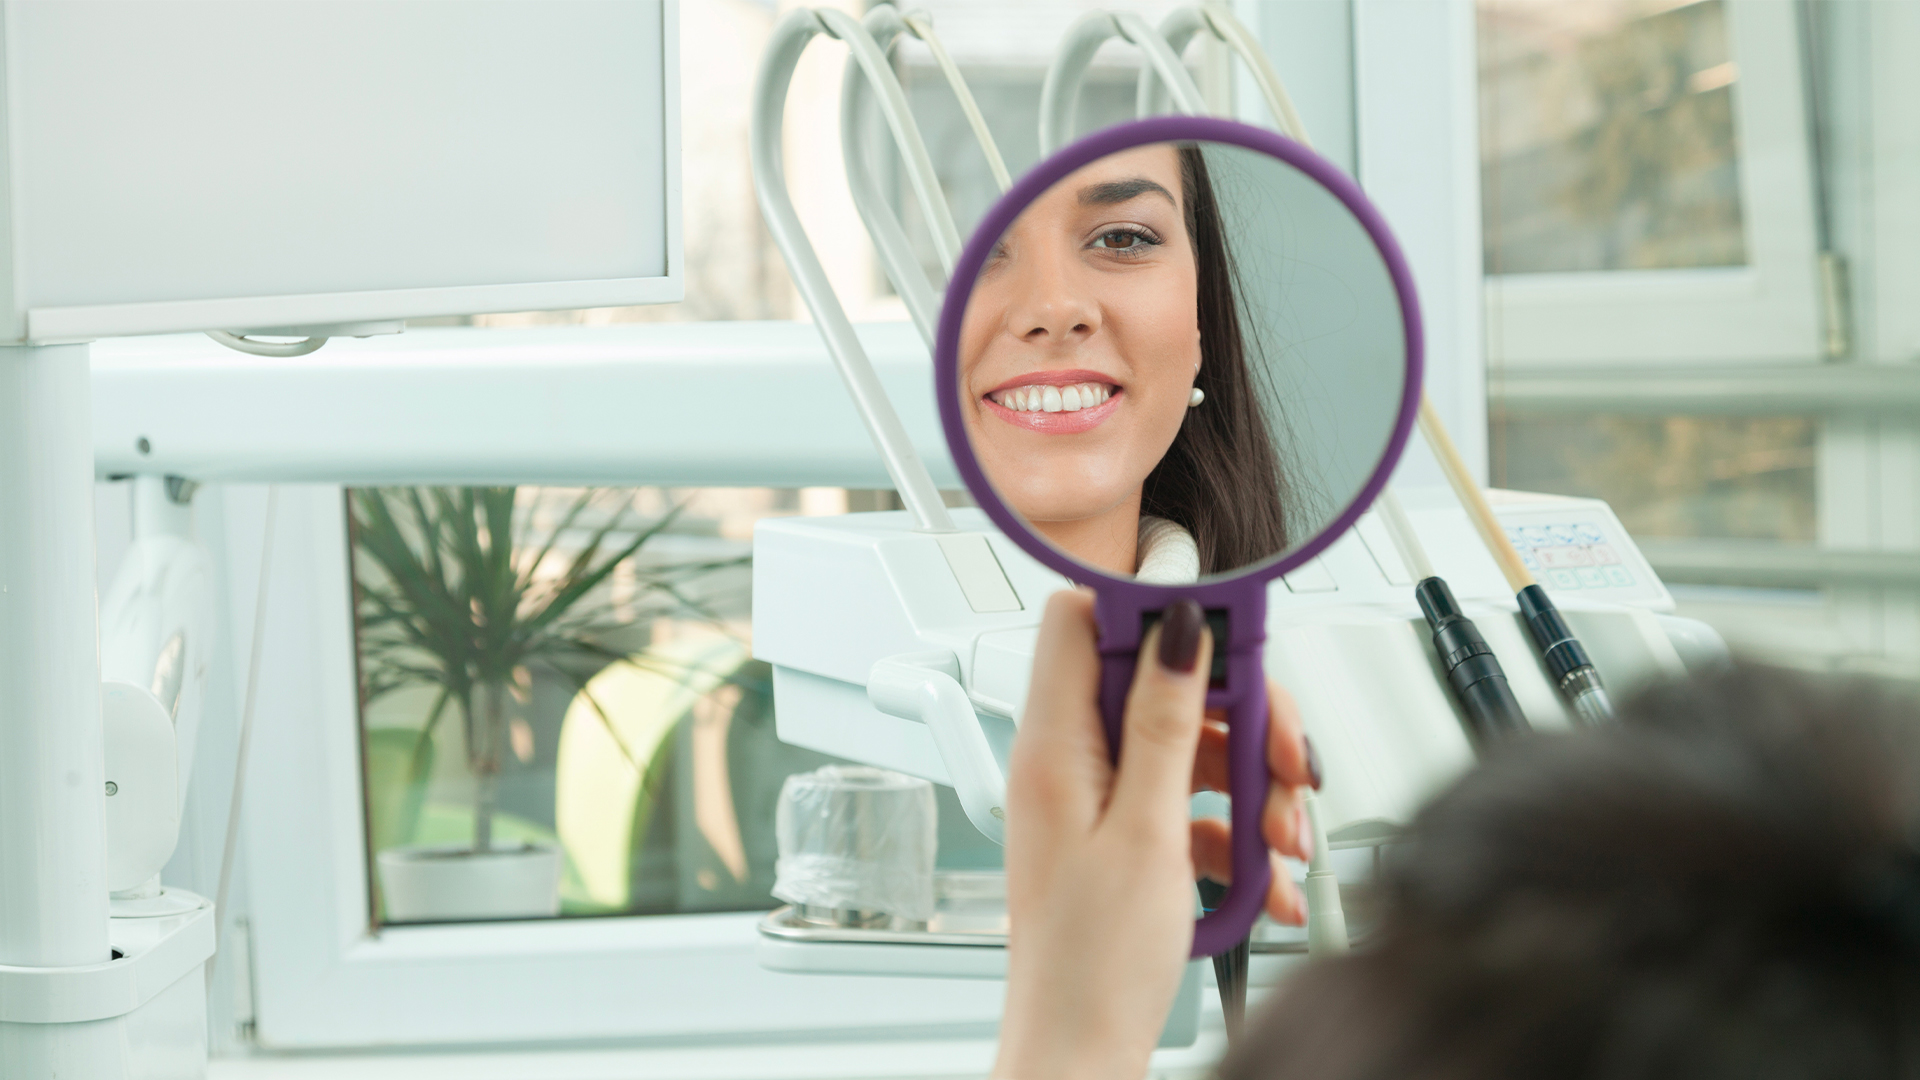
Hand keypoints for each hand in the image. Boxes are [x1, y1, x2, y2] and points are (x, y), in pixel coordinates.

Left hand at [993, 591, 1320, 1079]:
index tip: (1228, 630)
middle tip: (1283, 762)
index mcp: (1053, 744)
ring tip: (1283, 839)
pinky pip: (1193, 803)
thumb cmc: (1090, 967)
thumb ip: (1161, 725)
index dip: (1156, 609)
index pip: (1085, 620)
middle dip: (1238, 717)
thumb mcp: (1144, 834)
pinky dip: (1238, 834)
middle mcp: (1070, 761)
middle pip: (1161, 682)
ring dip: (1252, 786)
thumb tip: (1175, 630)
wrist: (1079, 1051)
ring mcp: (1099, 798)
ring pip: (1190, 744)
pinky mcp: (1126, 836)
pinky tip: (1267, 879)